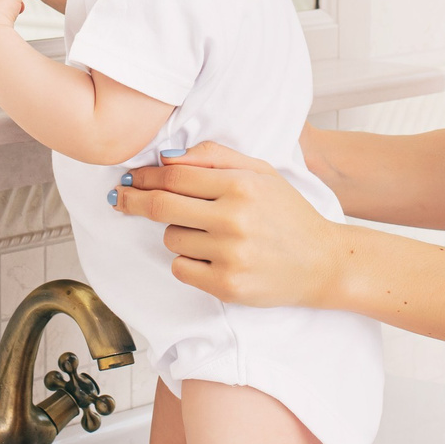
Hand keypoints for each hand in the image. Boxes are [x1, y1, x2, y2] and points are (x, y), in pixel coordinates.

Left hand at [118, 143, 347, 307]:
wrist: (324, 262)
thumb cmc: (288, 214)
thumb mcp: (260, 172)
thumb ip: (214, 158)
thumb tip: (167, 157)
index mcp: (241, 185)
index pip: (175, 177)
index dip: (146, 177)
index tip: (131, 178)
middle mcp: (234, 218)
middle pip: (161, 207)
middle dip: (134, 200)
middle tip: (120, 197)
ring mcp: (230, 254)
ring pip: (171, 239)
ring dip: (179, 234)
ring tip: (208, 234)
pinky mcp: (227, 285)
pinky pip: (181, 269)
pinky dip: (188, 263)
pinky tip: (213, 258)